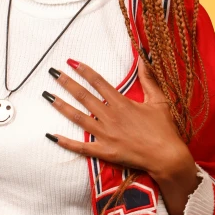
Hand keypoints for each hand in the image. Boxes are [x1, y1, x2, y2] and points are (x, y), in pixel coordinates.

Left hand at [43, 56, 193, 180]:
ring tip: (48, 96)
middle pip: (84, 96)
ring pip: (78, 118)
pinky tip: (52, 135)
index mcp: (122, 103)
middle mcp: (110, 117)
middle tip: (53, 73)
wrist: (167, 157)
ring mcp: (105, 135)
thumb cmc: (164, 129)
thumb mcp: (158, 100)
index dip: (84, 71)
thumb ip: (148, 78)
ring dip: (61, 106)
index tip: (71, 62)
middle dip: (67, 83)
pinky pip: (81, 146)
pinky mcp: (104, 151)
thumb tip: (144, 57)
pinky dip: (66, 142)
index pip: (99, 82)